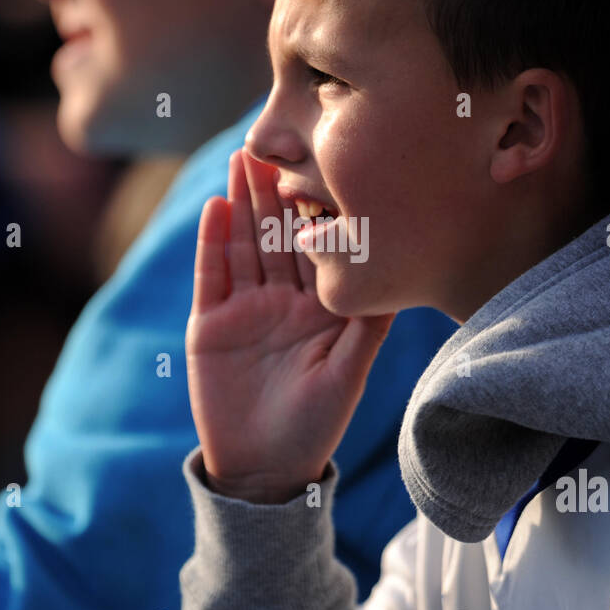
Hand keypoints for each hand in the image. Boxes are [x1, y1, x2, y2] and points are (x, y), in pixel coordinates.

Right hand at [186, 150, 393, 503]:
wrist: (265, 468)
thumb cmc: (315, 424)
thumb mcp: (349, 372)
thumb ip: (368, 325)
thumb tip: (399, 277)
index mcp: (318, 306)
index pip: (315, 246)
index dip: (316, 207)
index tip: (322, 162)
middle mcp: (281, 300)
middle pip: (275, 234)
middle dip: (274, 189)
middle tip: (274, 141)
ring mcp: (244, 309)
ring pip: (243, 244)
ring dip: (242, 202)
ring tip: (242, 158)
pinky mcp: (210, 324)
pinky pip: (212, 277)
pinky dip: (212, 243)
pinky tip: (216, 208)